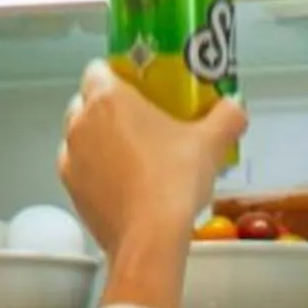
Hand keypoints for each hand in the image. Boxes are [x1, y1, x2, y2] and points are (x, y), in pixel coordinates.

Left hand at [56, 60, 247, 307]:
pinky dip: (95, 172)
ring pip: (79, 137)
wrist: (149, 240)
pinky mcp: (71, 191)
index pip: (99, 68)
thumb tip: (237, 107)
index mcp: (108, 98)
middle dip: (107, 107)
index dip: (118, 74)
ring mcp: (71, 158)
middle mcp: (80, 123)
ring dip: (98, 140)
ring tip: (131, 155)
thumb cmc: (174, 181)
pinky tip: (122, 184)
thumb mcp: (211, 144)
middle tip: (140, 121)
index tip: (139, 87)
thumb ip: (226, 117)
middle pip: (85, 102)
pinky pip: (80, 170)